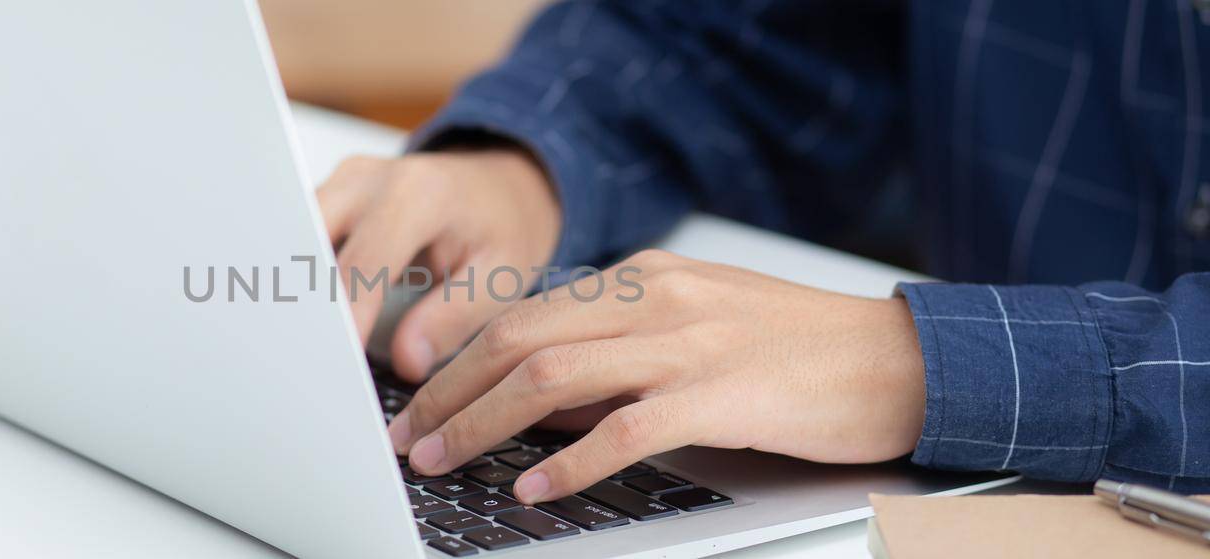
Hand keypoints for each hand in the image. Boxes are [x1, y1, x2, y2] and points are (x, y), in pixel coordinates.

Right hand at [316, 149, 560, 381]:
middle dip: (304, 301)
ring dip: (298, 289)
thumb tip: (406, 359)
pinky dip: (303, 277)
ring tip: (303, 343)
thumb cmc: (502, 228)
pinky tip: (310, 318)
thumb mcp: (499, 276)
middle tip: (309, 358)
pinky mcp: (331, 193)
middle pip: (309, 242)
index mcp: (418, 195)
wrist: (501, 186)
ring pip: (295, 237)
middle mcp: (371, 179)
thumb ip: (452, 317)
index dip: (343, 317)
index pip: (361, 265)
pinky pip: (302, 236)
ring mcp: (345, 182)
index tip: (335, 365)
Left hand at [387, 250, 925, 503]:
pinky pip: (626, 429)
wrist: (897, 359)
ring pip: (552, 375)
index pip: (523, 314)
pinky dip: (570, 461)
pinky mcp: (721, 394)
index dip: (456, 360)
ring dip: (483, 422)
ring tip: (441, 459)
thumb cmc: (795, 351)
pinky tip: (536, 488)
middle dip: (448, 391)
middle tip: (406, 437)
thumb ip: (614, 356)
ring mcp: (688, 343)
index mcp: (643, 278)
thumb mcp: (692, 332)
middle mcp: (656, 299)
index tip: (416, 401)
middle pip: (519, 338)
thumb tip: (535, 400)